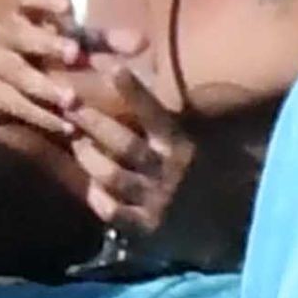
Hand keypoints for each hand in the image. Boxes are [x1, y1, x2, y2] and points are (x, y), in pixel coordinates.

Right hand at [0, 0, 104, 136]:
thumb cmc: (34, 49)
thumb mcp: (62, 38)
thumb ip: (101, 40)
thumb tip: (143, 43)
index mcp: (23, 13)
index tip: (67, 6)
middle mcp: (5, 34)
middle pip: (21, 35)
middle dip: (47, 43)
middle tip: (74, 53)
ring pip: (17, 73)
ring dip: (44, 86)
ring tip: (71, 99)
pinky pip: (14, 104)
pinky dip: (40, 115)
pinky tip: (65, 125)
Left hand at [68, 67, 192, 239]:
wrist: (230, 229)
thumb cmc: (205, 178)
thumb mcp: (193, 146)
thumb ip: (166, 123)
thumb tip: (135, 84)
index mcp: (180, 146)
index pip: (154, 113)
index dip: (134, 91)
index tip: (113, 68)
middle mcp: (168, 171)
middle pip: (124, 143)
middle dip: (92, 121)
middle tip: (68, 102)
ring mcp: (156, 200)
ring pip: (111, 175)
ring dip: (87, 156)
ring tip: (73, 139)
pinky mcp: (146, 228)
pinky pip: (112, 211)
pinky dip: (97, 197)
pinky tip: (90, 186)